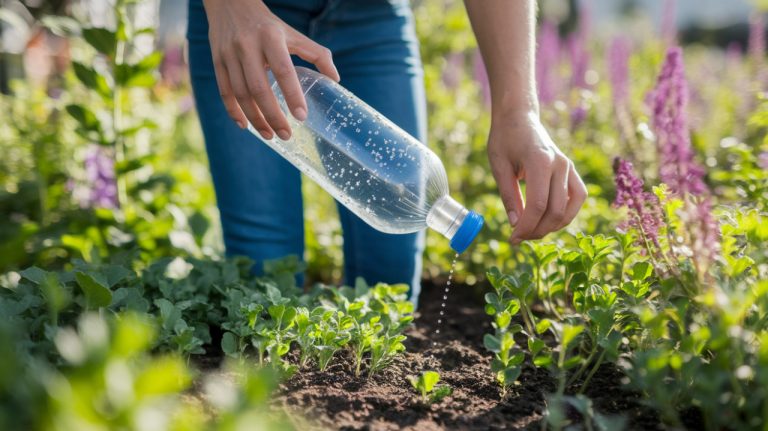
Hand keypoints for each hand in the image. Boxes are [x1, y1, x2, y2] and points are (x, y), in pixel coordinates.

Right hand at [203, 0, 339, 139]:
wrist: (230, 4)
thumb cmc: (269, 26)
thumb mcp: (293, 34)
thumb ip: (317, 54)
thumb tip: (336, 80)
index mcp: (271, 38)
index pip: (283, 70)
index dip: (292, 94)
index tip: (301, 116)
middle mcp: (247, 45)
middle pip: (259, 88)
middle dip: (273, 116)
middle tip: (286, 135)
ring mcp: (229, 54)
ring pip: (241, 94)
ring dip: (255, 118)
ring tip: (270, 135)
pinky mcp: (217, 62)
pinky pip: (224, 91)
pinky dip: (233, 111)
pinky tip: (245, 126)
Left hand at [487, 111, 586, 244]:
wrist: (520, 117)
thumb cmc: (505, 138)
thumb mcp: (499, 166)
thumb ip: (508, 196)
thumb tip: (515, 225)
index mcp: (540, 161)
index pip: (537, 204)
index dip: (526, 226)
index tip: (512, 238)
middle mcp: (560, 164)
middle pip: (555, 210)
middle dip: (537, 230)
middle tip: (518, 238)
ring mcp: (569, 167)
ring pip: (570, 208)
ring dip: (552, 226)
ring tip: (532, 232)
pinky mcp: (571, 170)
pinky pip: (576, 198)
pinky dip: (565, 214)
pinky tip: (547, 221)